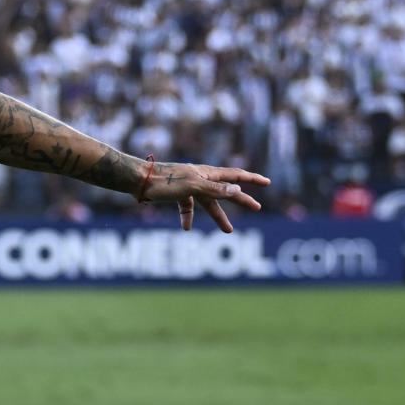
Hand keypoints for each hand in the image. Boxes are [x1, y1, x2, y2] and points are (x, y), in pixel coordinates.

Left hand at [139, 162, 269, 232]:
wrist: (137, 180)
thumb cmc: (164, 182)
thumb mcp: (192, 186)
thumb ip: (215, 190)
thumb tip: (237, 190)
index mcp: (207, 173)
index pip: (235, 176)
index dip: (252, 179)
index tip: (267, 182)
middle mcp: (200, 178)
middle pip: (225, 191)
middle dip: (241, 200)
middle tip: (257, 208)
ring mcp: (188, 186)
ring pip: (207, 202)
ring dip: (218, 216)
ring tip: (228, 231)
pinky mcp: (175, 194)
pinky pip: (187, 206)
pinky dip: (188, 217)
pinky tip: (186, 228)